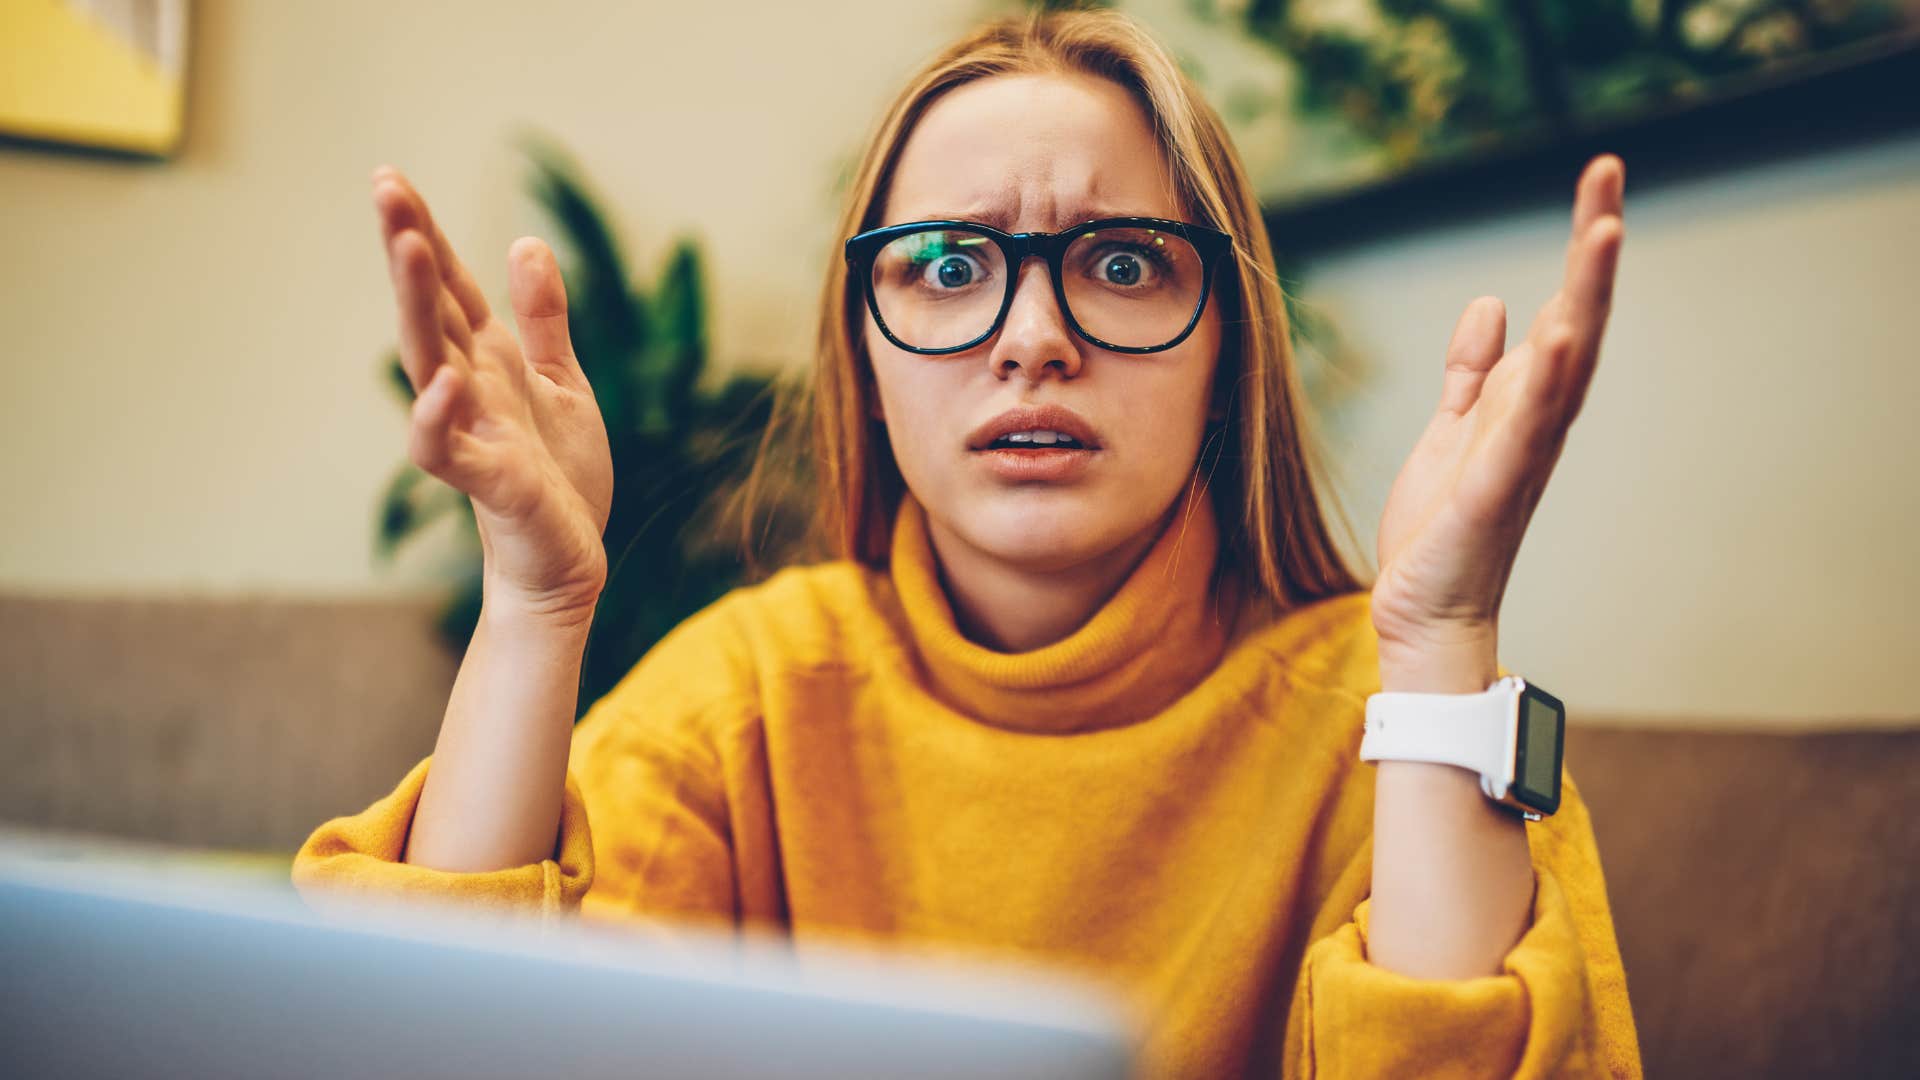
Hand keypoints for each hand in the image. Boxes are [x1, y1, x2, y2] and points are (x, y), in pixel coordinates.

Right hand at [373, 166, 613, 620]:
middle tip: (386, 187)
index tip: (391, 178)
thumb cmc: (557, 474)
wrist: (566, 558)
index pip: (448, 287)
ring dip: (415, 305)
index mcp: (488, 360)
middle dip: (407, 249)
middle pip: (428, 308)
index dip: (424, 234)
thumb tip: (524, 243)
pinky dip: (437, 418)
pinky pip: (444, 449)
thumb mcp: (560, 381)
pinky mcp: (486, 479)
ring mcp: (470, 431)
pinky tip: (445, 382)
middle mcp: (469, 388)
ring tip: (409, 246)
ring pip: (428, 360)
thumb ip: (541, 318)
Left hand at [1370, 155, 1625, 689]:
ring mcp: (1522, 450)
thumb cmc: (1442, 525)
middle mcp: (1537, 418)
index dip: (1582, 244)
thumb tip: (1494, 303)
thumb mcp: (1450, 427)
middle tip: (1610, 170)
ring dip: (1585, 298)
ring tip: (1603, 230)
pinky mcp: (1494, 487)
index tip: (1600, 176)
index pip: (1563, 306)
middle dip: (1593, 247)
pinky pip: (1525, 428)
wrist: (1425, 606)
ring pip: (1566, 362)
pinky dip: (1541, 381)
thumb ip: (1473, 370)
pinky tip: (1554, 334)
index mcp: (1525, 399)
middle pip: (1578, 317)